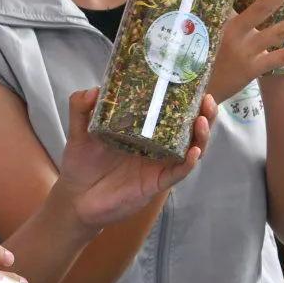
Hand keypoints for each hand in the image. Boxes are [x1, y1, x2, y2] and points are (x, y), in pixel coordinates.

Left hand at [51, 88, 209, 230]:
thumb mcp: (79, 132)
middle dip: (204, 114)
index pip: (171, 110)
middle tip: (207, 101)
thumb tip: (93, 90)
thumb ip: (81, 109)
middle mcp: (156, 145)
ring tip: (202, 121)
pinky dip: (188, 162)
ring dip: (201, 136)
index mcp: (143, 129)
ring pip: (190, 149)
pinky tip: (193, 152)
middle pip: (189, 128)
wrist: (75, 199)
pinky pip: (178, 172)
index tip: (194, 83)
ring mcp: (158, 164)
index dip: (187, 98)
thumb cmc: (81, 164)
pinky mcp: (156, 183)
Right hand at [208, 0, 283, 102]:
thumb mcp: (205, 26)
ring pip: (279, 32)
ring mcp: (245, 52)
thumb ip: (218, 0)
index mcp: (219, 19)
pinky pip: (283, 57)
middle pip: (260, 8)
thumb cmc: (199, 54)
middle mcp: (233, 33)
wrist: (193, 89)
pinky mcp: (254, 69)